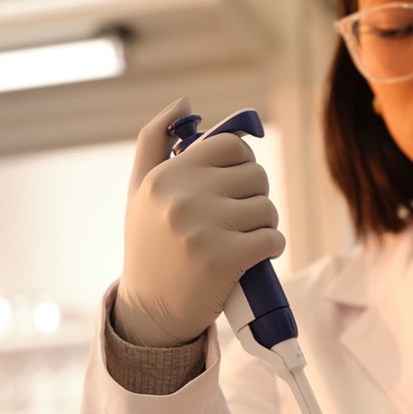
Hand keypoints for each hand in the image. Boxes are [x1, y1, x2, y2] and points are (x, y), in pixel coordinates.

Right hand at [114, 97, 285, 346]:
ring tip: (244, 241)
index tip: (233, 188)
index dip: (241, 165)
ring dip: (264, 225)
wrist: (150, 313)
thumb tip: (186, 100)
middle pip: (255, 176)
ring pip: (266, 208)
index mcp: (165, 176)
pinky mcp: (224, 258)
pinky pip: (272, 238)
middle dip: (255, 197)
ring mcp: (202, 228)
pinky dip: (272, 248)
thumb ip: (154, 141)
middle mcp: (181, 197)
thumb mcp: (140, 192)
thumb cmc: (150, 247)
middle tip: (240, 220)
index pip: (230, 146)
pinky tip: (255, 257)